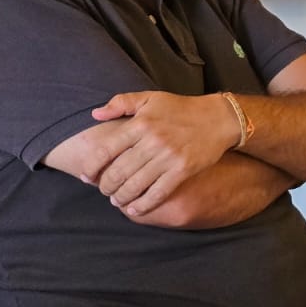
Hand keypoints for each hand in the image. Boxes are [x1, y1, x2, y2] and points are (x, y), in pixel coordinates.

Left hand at [87, 91, 241, 216]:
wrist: (219, 119)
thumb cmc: (182, 108)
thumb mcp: (151, 98)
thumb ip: (121, 102)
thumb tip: (95, 114)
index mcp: (141, 124)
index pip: (106, 150)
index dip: (91, 167)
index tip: (86, 176)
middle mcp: (152, 141)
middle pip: (118, 172)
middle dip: (105, 186)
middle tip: (104, 190)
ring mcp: (168, 157)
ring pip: (135, 185)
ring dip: (120, 197)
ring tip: (116, 200)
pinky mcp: (182, 170)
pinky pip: (158, 193)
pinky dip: (143, 204)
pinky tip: (134, 208)